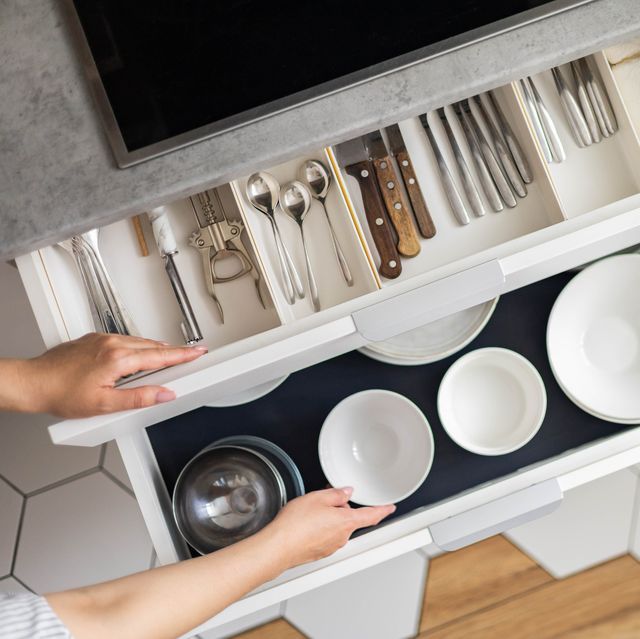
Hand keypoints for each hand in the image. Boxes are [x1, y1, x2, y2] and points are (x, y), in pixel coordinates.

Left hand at [19, 333, 206, 417]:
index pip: (160, 356)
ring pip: (138, 342)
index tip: (198, 352)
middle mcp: (111, 343)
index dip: (182, 355)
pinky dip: (137, 347)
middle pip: (152, 346)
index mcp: (118, 358)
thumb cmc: (61, 394)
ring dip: (155, 349)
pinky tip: (137, 356)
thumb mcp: (104, 404)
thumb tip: (164, 394)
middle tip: (189, 355)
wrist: (33, 382)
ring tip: (166, 359)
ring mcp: (102, 339)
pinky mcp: (94, 339)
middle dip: (173, 352)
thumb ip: (139, 398)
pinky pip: (124, 339)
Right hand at [261, 488, 395, 569]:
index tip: (390, 507)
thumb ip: (336, 494)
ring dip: (328, 519)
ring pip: (336, 528)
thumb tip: (346, 492)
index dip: (383, 510)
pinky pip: (325, 537)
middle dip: (339, 509)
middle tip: (323, 501)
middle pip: (349, 519)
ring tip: (309, 513)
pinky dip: (318, 529)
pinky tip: (305, 525)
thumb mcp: (317, 498)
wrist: (279, 546)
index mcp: (346, 522)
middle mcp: (342, 537)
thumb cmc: (295, 524)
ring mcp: (331, 547)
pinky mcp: (320, 552)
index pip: (372, 516)